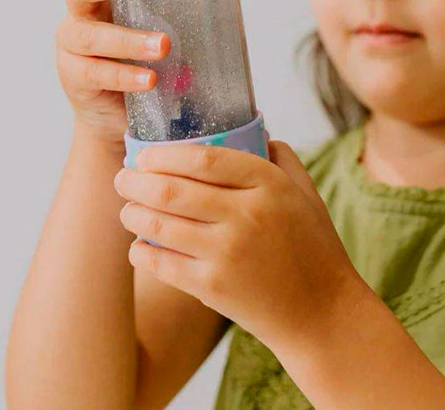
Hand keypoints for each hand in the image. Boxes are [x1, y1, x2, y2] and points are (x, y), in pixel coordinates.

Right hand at [55, 0, 171, 144]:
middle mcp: (79, 13)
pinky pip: (96, 74)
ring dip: (129, 39)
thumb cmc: (138, 55)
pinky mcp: (74, 78)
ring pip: (90, 36)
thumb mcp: (152, 23)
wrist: (115, 110)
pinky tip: (149, 79)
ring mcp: (71, 46)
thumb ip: (168, 5)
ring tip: (163, 45)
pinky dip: (125, 76)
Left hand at [113, 139, 364, 347]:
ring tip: (127, 209)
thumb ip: (281, 158)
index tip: (145, 155)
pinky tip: (139, 246)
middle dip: (135, 181)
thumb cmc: (313, 248)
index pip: (204, 158)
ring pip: (159, 225)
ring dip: (133, 214)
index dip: (165, 154)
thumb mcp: (306, 193)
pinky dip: (141, 252)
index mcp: (269, 185)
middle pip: (172, 189)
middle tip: (122, 178)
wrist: (322, 313)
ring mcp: (227, 253)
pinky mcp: (213, 288)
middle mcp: (246, 215)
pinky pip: (161, 263)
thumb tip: (254, 130)